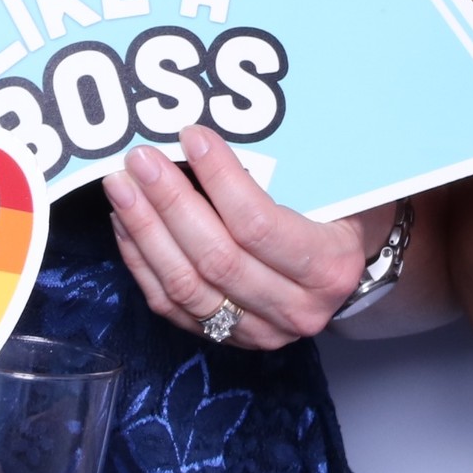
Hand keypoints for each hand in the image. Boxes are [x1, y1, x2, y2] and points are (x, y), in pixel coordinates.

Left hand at [102, 130, 374, 346]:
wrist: (350, 268)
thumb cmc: (343, 213)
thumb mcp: (336, 187)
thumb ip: (289, 168)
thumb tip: (215, 132)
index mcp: (329, 267)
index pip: (259, 225)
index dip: (220, 180)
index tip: (192, 137)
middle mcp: (295, 309)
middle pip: (216, 258)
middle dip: (170, 203)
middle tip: (141, 160)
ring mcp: (258, 331)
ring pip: (185, 286)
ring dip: (146, 232)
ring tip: (122, 187)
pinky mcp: (226, 339)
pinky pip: (170, 305)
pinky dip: (141, 262)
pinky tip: (125, 223)